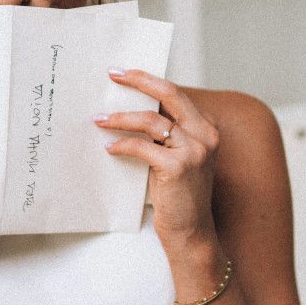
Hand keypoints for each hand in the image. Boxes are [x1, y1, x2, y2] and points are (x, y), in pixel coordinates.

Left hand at [95, 68, 219, 255]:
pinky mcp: (178, 166)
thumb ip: (164, 134)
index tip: (123, 73)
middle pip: (169, 93)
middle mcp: (205, 134)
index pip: (175, 93)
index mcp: (206, 128)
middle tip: (113, 75)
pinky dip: (122, 145)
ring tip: (100, 119)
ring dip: (120, 118)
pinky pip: (142, 146)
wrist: (190, 232)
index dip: (148, 80)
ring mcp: (194, 150)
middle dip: (138, 80)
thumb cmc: (178, 195)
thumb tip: (130, 110)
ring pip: (150, 120)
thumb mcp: (176, 157)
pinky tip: (109, 148)